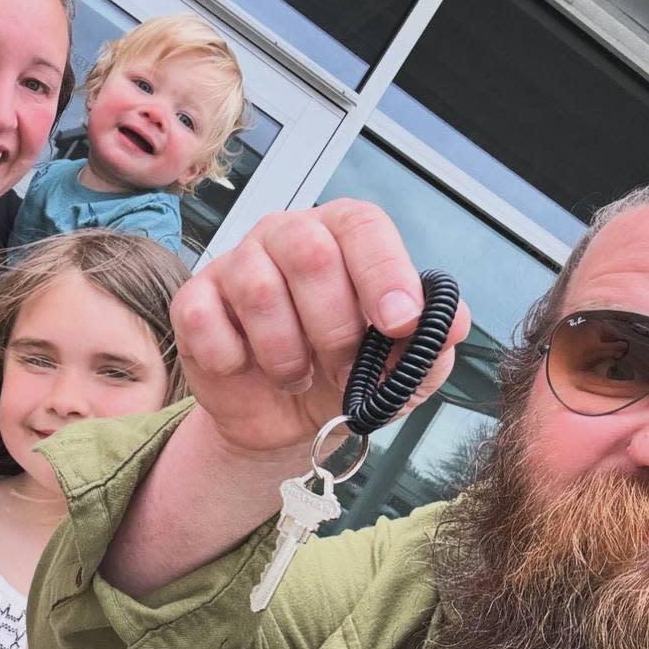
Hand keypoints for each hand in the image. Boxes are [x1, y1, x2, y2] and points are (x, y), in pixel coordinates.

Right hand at [170, 200, 470, 456]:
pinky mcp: (194, 301)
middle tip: (345, 370)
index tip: (399, 322)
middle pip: (311, 254)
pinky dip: (236, 360)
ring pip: (260, 292)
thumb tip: (453, 321)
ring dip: (288, 354)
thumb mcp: (402, 370)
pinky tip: (249, 368)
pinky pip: (206, 321)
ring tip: (298, 375)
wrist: (287, 421)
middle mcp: (289, 235)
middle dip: (336, 328)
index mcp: (344, 234)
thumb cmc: (346, 375)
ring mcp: (237, 263)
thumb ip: (432, 344)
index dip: (383, 272)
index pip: (363, 227)